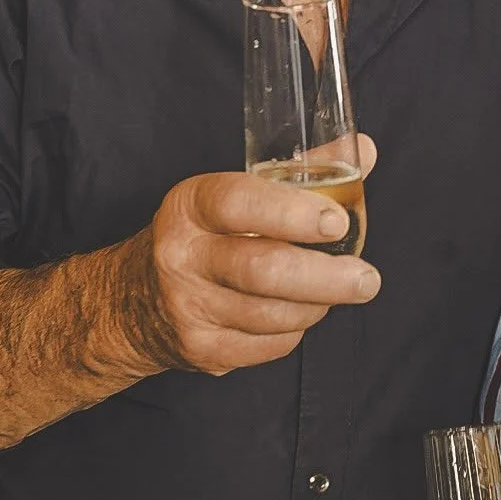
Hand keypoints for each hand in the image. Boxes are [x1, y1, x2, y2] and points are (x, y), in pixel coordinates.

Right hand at [126, 136, 379, 374]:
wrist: (134, 301)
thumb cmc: (205, 237)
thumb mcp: (235, 195)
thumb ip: (302, 174)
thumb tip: (365, 151)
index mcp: (191, 205)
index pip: (239, 203)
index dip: (292, 213)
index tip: (337, 222)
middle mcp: (182, 256)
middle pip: (264, 271)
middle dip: (327, 277)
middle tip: (366, 279)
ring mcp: (188, 307)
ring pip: (273, 313)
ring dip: (317, 304)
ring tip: (334, 291)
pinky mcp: (201, 348)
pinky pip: (269, 344)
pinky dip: (296, 329)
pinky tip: (297, 312)